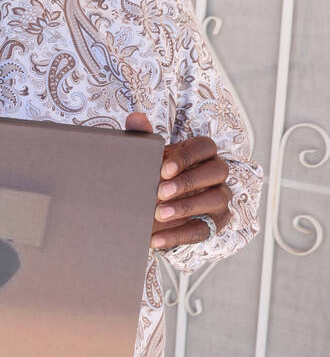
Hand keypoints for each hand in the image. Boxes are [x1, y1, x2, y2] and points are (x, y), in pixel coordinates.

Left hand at [125, 113, 230, 250]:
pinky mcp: (215, 223)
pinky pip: (202, 230)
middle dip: (188, 182)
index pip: (205, 146)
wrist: (149, 209)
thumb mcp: (147, 158)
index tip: (162, 169)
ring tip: (158, 214)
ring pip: (216, 200)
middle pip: (217, 170)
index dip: (186, 157)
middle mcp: (216, 173)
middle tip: (159, 192)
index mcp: (201, 153)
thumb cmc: (154, 176)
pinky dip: (178, 236)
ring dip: (186, 207)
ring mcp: (220, 198)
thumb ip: (142, 137)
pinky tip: (155, 239)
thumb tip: (135, 117)